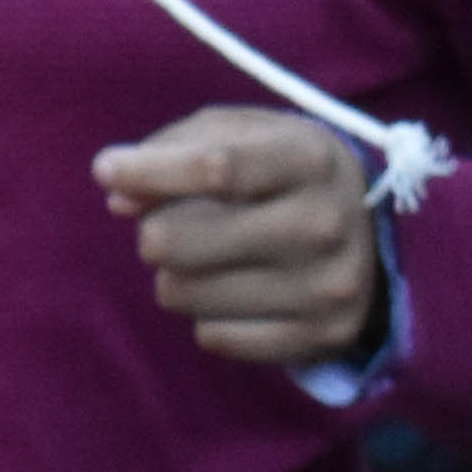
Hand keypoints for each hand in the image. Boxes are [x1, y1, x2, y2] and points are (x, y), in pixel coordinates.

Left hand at [92, 104, 380, 372]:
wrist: (365, 229)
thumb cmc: (276, 170)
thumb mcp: (235, 135)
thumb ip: (171, 149)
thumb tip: (118, 195)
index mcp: (308, 159)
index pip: (214, 168)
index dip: (148, 171)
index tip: (106, 170)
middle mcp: (325, 222)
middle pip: (179, 241)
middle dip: (153, 234)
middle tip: (167, 228)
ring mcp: (327, 285)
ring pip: (183, 293)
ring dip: (176, 277)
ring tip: (208, 259)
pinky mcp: (322, 335)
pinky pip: (213, 336)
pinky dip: (208, 316)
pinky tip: (237, 292)